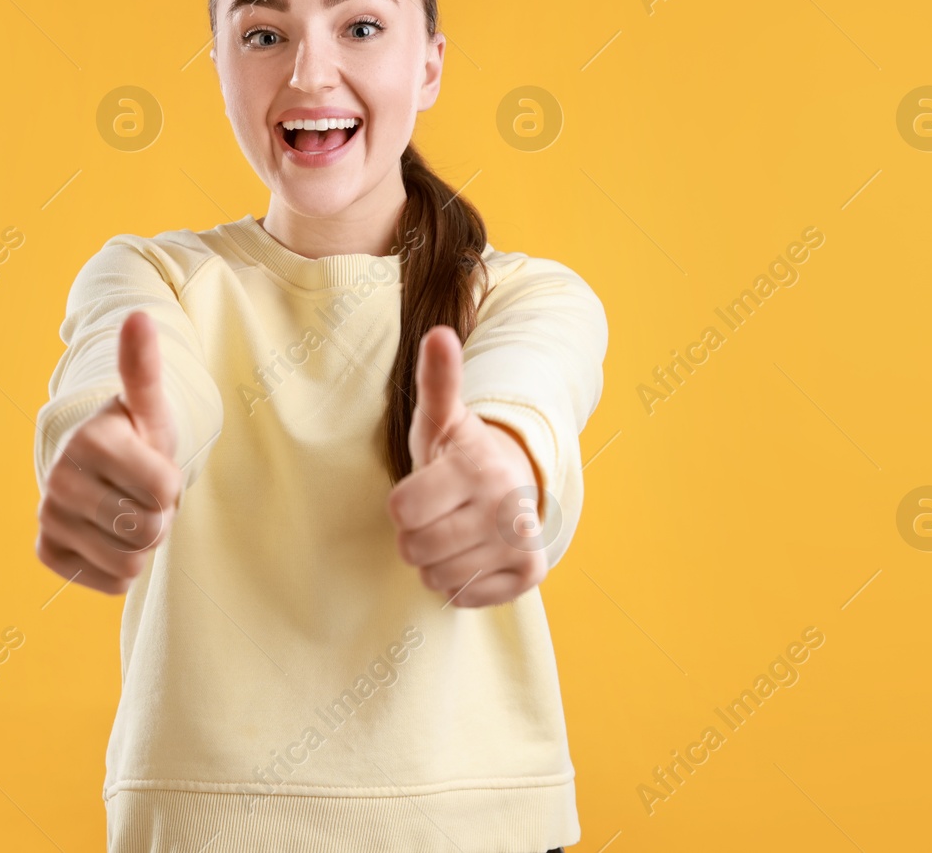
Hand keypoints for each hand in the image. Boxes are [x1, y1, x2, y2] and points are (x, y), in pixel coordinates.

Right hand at [36, 310, 184, 594]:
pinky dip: (120, 566)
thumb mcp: (147, 404)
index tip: (153, 466)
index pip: (166, 490)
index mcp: (90, 440)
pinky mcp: (47, 551)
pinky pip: (111, 582)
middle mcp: (59, 478)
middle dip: (158, 516)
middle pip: (148, 530)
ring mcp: (49, 516)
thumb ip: (144, 366)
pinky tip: (108, 535)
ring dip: (142, 544)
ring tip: (127, 512)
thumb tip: (140, 317)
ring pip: (131, 563)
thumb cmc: (134, 433)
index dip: (172, 484)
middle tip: (141, 493)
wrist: (97, 466)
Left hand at [387, 324, 547, 607]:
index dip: (402, 503)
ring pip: (437, 576)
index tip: (422, 488)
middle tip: (436, 513)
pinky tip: (473, 553)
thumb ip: (437, 380)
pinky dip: (460, 582)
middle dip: (415, 534)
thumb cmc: (460, 452)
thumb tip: (439, 333)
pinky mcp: (530, 574)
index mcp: (476, 467)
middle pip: (415, 548)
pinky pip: (464, 597)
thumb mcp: (441, 417)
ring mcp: (521, 543)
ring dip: (435, 560)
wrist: (516, 482)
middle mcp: (505, 507)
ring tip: (453, 531)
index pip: (401, 510)